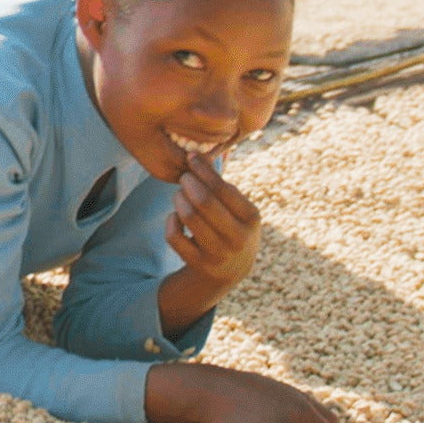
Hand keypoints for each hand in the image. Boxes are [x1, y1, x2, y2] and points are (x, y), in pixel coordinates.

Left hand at [158, 152, 261, 333]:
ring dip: (178, 199)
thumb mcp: (239, 210)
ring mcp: (219, 254)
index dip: (203, 169)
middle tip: (183, 177)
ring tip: (179, 194)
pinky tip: (175, 217)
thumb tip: (205, 149)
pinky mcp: (199, 265)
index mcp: (252, 218)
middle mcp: (239, 238)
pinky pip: (174, 237)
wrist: (228, 273)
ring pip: (188, 217)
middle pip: (204, 201)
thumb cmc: (231, 228)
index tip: (191, 158)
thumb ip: (224, 185)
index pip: (224, 188)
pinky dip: (171, 222)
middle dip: (188, 183)